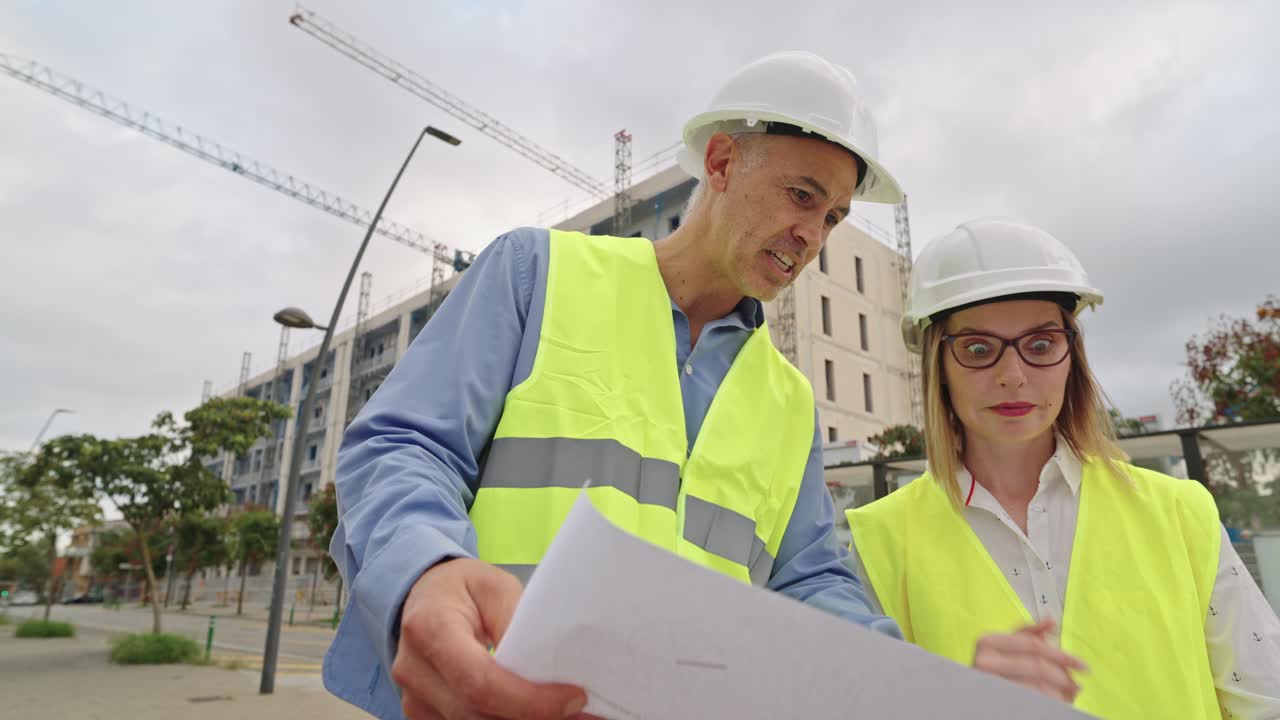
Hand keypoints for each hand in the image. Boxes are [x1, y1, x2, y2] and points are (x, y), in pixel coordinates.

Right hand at [392, 558, 588, 719]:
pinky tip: (533, 714)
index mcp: (430, 628)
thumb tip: (544, 668)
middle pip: (477, 714)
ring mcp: (414, 698)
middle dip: (534, 717)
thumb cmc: (460, 588)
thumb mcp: (495, 586)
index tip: (572, 699)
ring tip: (563, 714)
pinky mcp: (422, 715)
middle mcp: (415, 670)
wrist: (422, 598)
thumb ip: (516, 622)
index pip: (479, 681)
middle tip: (582, 714)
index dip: (528, 701)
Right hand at [972, 619, 1088, 703]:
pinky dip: (1050, 703)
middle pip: (1037, 667)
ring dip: (1058, 693)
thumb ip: (1028, 634)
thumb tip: (1051, 621)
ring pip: (1038, 688)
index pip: (1033, 645)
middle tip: (1077, 685)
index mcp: (987, 642)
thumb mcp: (1007, 647)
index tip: (1081, 664)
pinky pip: (1034, 702)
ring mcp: (989, 683)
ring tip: (1065, 696)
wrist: (976, 699)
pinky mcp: (997, 701)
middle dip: (1063, 677)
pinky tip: (1054, 703)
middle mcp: (984, 662)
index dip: (1061, 655)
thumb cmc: (995, 671)